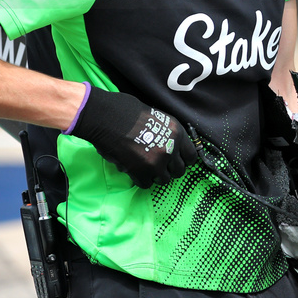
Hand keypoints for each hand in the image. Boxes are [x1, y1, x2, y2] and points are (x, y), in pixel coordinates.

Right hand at [69, 87, 197, 188]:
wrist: (106, 117)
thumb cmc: (127, 112)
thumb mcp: (157, 118)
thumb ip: (167, 135)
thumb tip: (171, 149)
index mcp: (177, 132)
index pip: (191, 156)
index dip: (183, 160)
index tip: (175, 161)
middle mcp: (171, 148)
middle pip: (179, 171)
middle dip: (169, 170)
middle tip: (157, 165)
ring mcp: (157, 162)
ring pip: (164, 180)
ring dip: (155, 175)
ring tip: (144, 167)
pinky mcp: (141, 172)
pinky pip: (146, 184)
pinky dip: (140, 179)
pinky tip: (133, 169)